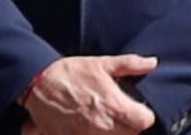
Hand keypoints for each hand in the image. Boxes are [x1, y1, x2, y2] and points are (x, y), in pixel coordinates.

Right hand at [24, 55, 157, 134]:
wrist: (39, 83)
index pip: (144, 122)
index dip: (144, 115)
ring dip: (114, 132)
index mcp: (113, 104)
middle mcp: (103, 124)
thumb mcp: (101, 63)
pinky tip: (91, 127)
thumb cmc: (71, 72)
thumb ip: (130, 64)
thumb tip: (152, 63)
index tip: (137, 110)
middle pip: (131, 134)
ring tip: (106, 120)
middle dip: (130, 126)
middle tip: (122, 114)